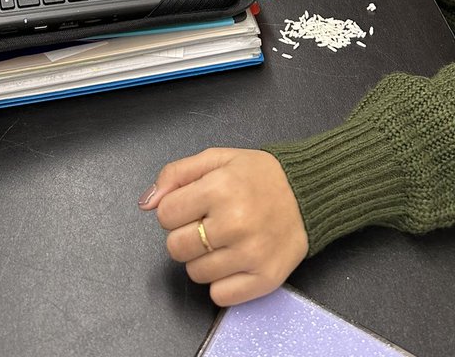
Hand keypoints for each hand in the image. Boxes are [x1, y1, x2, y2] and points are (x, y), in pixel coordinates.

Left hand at [139, 148, 308, 305]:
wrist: (307, 193)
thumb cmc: (260, 175)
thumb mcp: (217, 158)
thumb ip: (176, 174)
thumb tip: (147, 202)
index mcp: (220, 188)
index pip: (165, 215)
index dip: (175, 209)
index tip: (194, 205)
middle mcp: (234, 223)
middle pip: (176, 247)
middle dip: (186, 235)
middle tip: (209, 223)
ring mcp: (250, 254)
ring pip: (195, 274)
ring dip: (203, 258)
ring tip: (225, 239)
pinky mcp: (263, 279)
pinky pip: (219, 295)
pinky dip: (222, 281)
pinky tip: (235, 259)